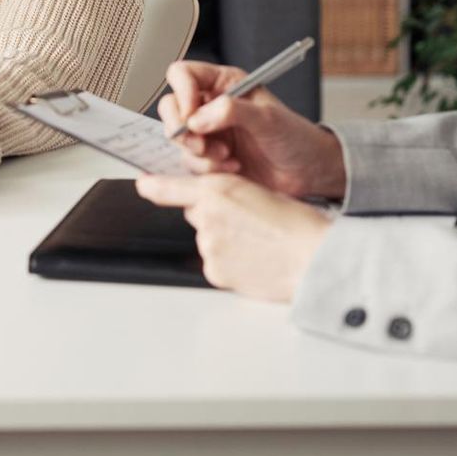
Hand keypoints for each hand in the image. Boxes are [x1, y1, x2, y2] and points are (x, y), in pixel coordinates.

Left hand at [136, 172, 332, 302]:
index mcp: (217, 189)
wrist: (313, 257)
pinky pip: (216, 264)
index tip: (143, 184)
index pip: (169, 187)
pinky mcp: (215, 272)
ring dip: (224, 241)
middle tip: (247, 223)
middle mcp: (205, 217)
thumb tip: (209, 202)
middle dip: (213, 217)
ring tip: (257, 243)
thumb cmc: (296, 224)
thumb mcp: (258, 190)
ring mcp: (208, 247)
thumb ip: (226, 192)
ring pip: (207, 240)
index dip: (153, 185)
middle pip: (195, 214)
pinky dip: (230, 263)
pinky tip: (254, 260)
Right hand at [157, 61, 346, 200]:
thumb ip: (232, 111)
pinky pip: (190, 162)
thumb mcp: (267, 119)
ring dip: (200, 153)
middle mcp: (211, 105)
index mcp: (224, 84)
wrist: (306, 171)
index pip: (183, 74)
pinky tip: (233, 168)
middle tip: (202, 144)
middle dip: (182, 129)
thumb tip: (199, 116)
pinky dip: (207, 169)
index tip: (191, 114)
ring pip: (179, 138)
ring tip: (228, 158)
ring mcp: (208, 132)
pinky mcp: (209, 158)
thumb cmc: (295, 137)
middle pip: (172, 107)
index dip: (181, 92)